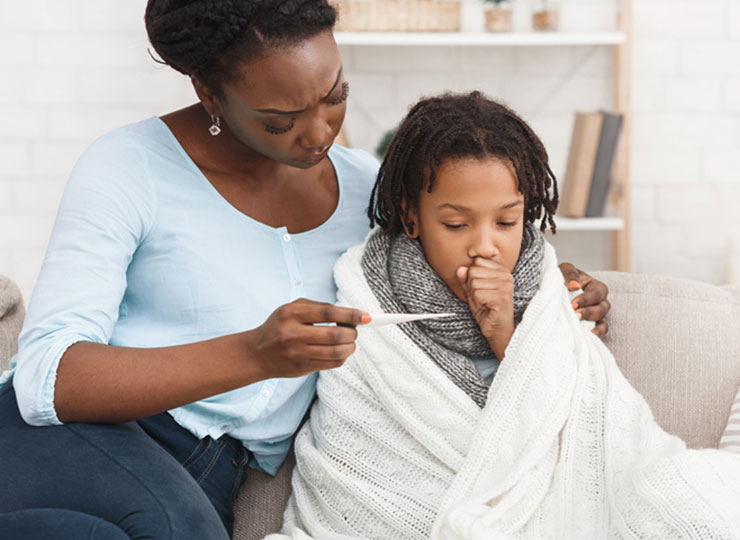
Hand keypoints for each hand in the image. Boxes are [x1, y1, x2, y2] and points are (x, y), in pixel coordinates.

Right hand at [248, 298, 369, 378]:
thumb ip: (319, 308)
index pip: (329, 313)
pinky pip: (332, 364)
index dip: (351, 314)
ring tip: (350, 341)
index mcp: (292, 314)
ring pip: (337, 352)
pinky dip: (342, 357)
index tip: (366, 316)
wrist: (257, 353)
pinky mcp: (303, 368)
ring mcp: (298, 354)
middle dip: (353, 332)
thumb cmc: (279, 326)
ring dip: (351, 346)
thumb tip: (351, 314)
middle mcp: (294, 334)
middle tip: (355, 330)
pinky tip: (340, 351)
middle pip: (336, 334)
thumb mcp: (291, 309)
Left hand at [456, 257, 514, 359]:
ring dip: (475, 296)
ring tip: (485, 303)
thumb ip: (466, 279)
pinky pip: (477, 293)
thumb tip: (460, 269)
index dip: (472, 277)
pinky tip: (487, 307)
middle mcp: (506, 275)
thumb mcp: (473, 291)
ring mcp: (505, 286)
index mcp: (502, 270)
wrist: (497, 330)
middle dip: (472, 287)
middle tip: (483, 298)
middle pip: (473, 271)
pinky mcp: (501, 297)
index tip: (482, 289)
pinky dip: (477, 302)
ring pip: (474, 282)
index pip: (477, 261)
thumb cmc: (487, 309)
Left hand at [558, 262, 610, 338]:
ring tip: (582, 330)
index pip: (596, 293)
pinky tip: (588, 338)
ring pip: (603, 323)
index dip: (586, 299)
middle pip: (602, 308)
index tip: (573, 304)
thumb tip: (574, 285)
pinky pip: (599, 333)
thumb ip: (569, 274)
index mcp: (595, 286)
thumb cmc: (562, 278)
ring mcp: (597, 316)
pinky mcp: (591, 327)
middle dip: (588, 313)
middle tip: (575, 315)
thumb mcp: (564, 270)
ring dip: (594, 327)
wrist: (551, 291)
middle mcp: (600, 301)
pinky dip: (596, 336)